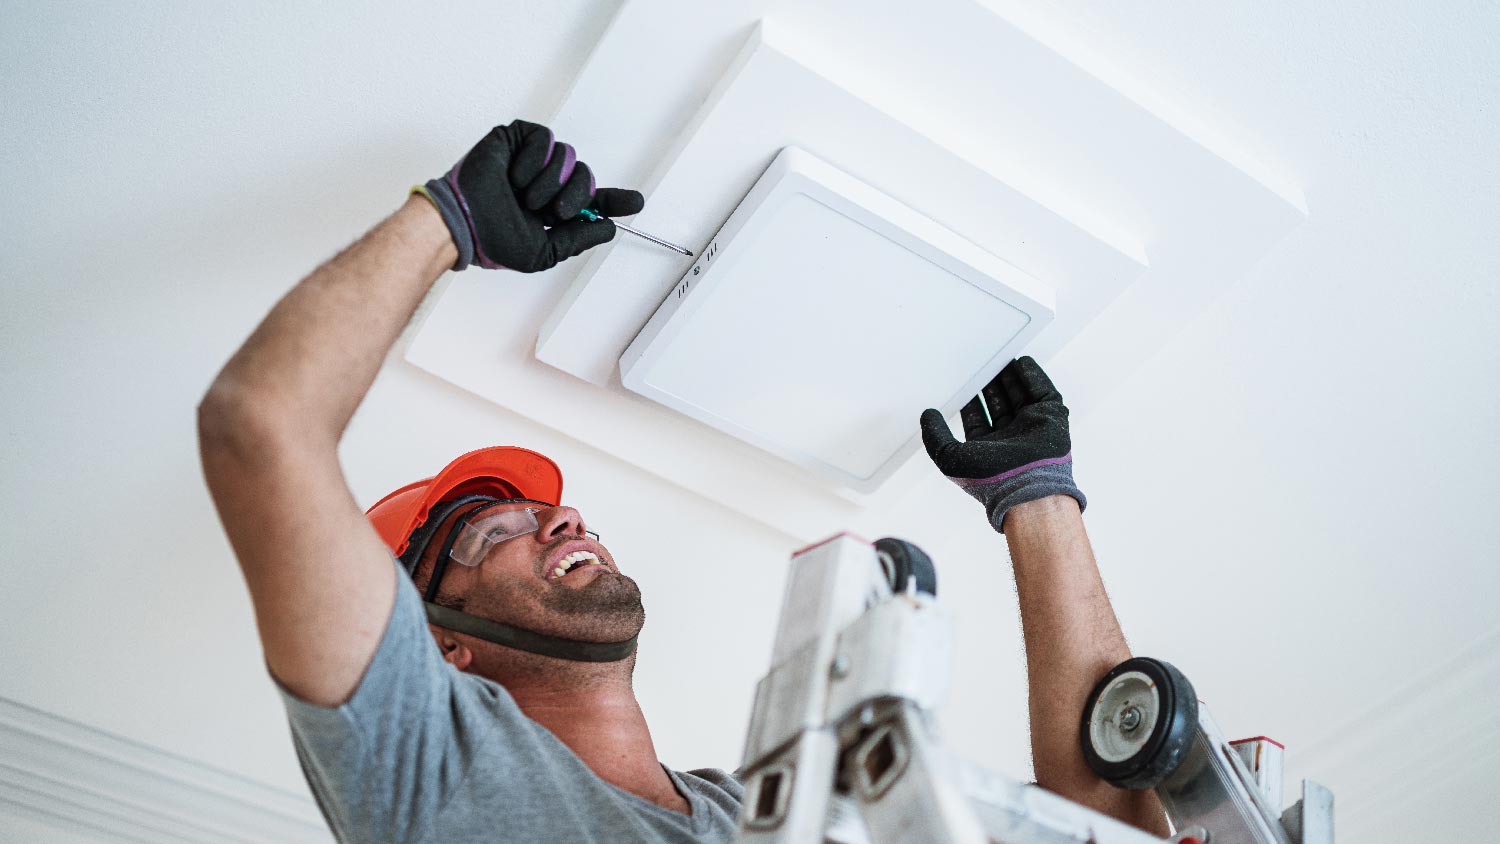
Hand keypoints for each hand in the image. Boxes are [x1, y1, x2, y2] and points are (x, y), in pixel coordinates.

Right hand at [417, 120, 644, 271]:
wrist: (462, 222)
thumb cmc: (493, 240)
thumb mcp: (544, 251)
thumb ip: (578, 239)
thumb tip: (609, 228)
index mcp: (553, 208)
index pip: (592, 200)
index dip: (615, 200)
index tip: (635, 203)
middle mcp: (546, 182)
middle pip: (586, 176)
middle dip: (576, 195)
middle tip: (553, 211)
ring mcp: (532, 159)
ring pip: (569, 157)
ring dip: (550, 182)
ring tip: (524, 196)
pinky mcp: (517, 138)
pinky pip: (546, 140)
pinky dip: (535, 161)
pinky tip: (515, 177)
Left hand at [919, 356, 1085, 532]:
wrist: (1028, 487)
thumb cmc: (991, 480)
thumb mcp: (950, 457)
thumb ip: (935, 436)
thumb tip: (926, 415)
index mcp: (989, 451)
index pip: (977, 421)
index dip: (970, 403)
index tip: (963, 386)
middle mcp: (1011, 440)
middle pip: (999, 406)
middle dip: (991, 387)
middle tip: (982, 367)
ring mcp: (1032, 429)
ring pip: (1020, 397)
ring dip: (1011, 379)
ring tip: (1001, 361)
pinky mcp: (1051, 419)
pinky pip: (1043, 392)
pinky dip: (1033, 377)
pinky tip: (1022, 364)